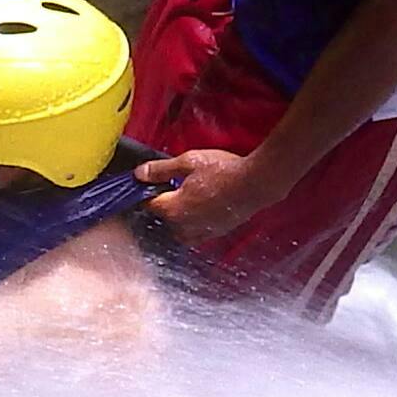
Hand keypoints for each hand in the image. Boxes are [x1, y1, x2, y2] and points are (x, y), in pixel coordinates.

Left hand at [138, 148, 272, 241]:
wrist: (257, 182)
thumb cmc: (224, 170)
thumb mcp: (188, 162)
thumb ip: (161, 169)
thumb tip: (139, 174)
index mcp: (173, 209)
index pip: (149, 204)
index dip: (146, 192)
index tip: (148, 182)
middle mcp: (185, 226)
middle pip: (164, 218)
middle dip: (164, 204)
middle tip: (171, 186)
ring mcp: (203, 231)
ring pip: (180, 231)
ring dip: (178, 218)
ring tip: (186, 200)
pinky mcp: (218, 232)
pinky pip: (199, 234)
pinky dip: (195, 225)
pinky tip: (202, 209)